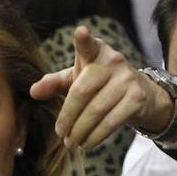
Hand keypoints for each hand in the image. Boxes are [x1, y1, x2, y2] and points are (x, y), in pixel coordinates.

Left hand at [30, 25, 169, 148]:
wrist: (143, 95)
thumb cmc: (102, 84)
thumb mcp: (78, 79)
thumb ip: (55, 83)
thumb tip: (33, 92)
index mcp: (97, 52)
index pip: (88, 45)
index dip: (84, 40)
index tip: (81, 32)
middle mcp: (114, 61)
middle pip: (82, 91)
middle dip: (68, 116)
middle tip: (60, 133)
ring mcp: (128, 80)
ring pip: (96, 110)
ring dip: (81, 131)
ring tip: (71, 142)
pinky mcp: (137, 98)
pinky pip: (112, 121)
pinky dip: (96, 136)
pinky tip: (87, 143)